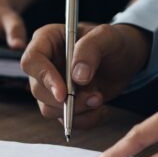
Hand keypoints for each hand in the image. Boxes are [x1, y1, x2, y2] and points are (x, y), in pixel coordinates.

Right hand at [20, 23, 149, 128]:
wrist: (125, 59)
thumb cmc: (114, 41)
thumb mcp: (108, 36)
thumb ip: (90, 49)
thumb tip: (77, 77)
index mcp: (47, 40)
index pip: (32, 61)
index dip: (44, 78)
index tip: (63, 93)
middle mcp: (44, 63)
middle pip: (38, 89)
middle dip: (65, 100)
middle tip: (94, 97)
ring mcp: (51, 85)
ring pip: (48, 108)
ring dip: (76, 111)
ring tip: (99, 98)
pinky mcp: (62, 102)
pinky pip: (64, 120)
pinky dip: (83, 119)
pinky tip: (99, 108)